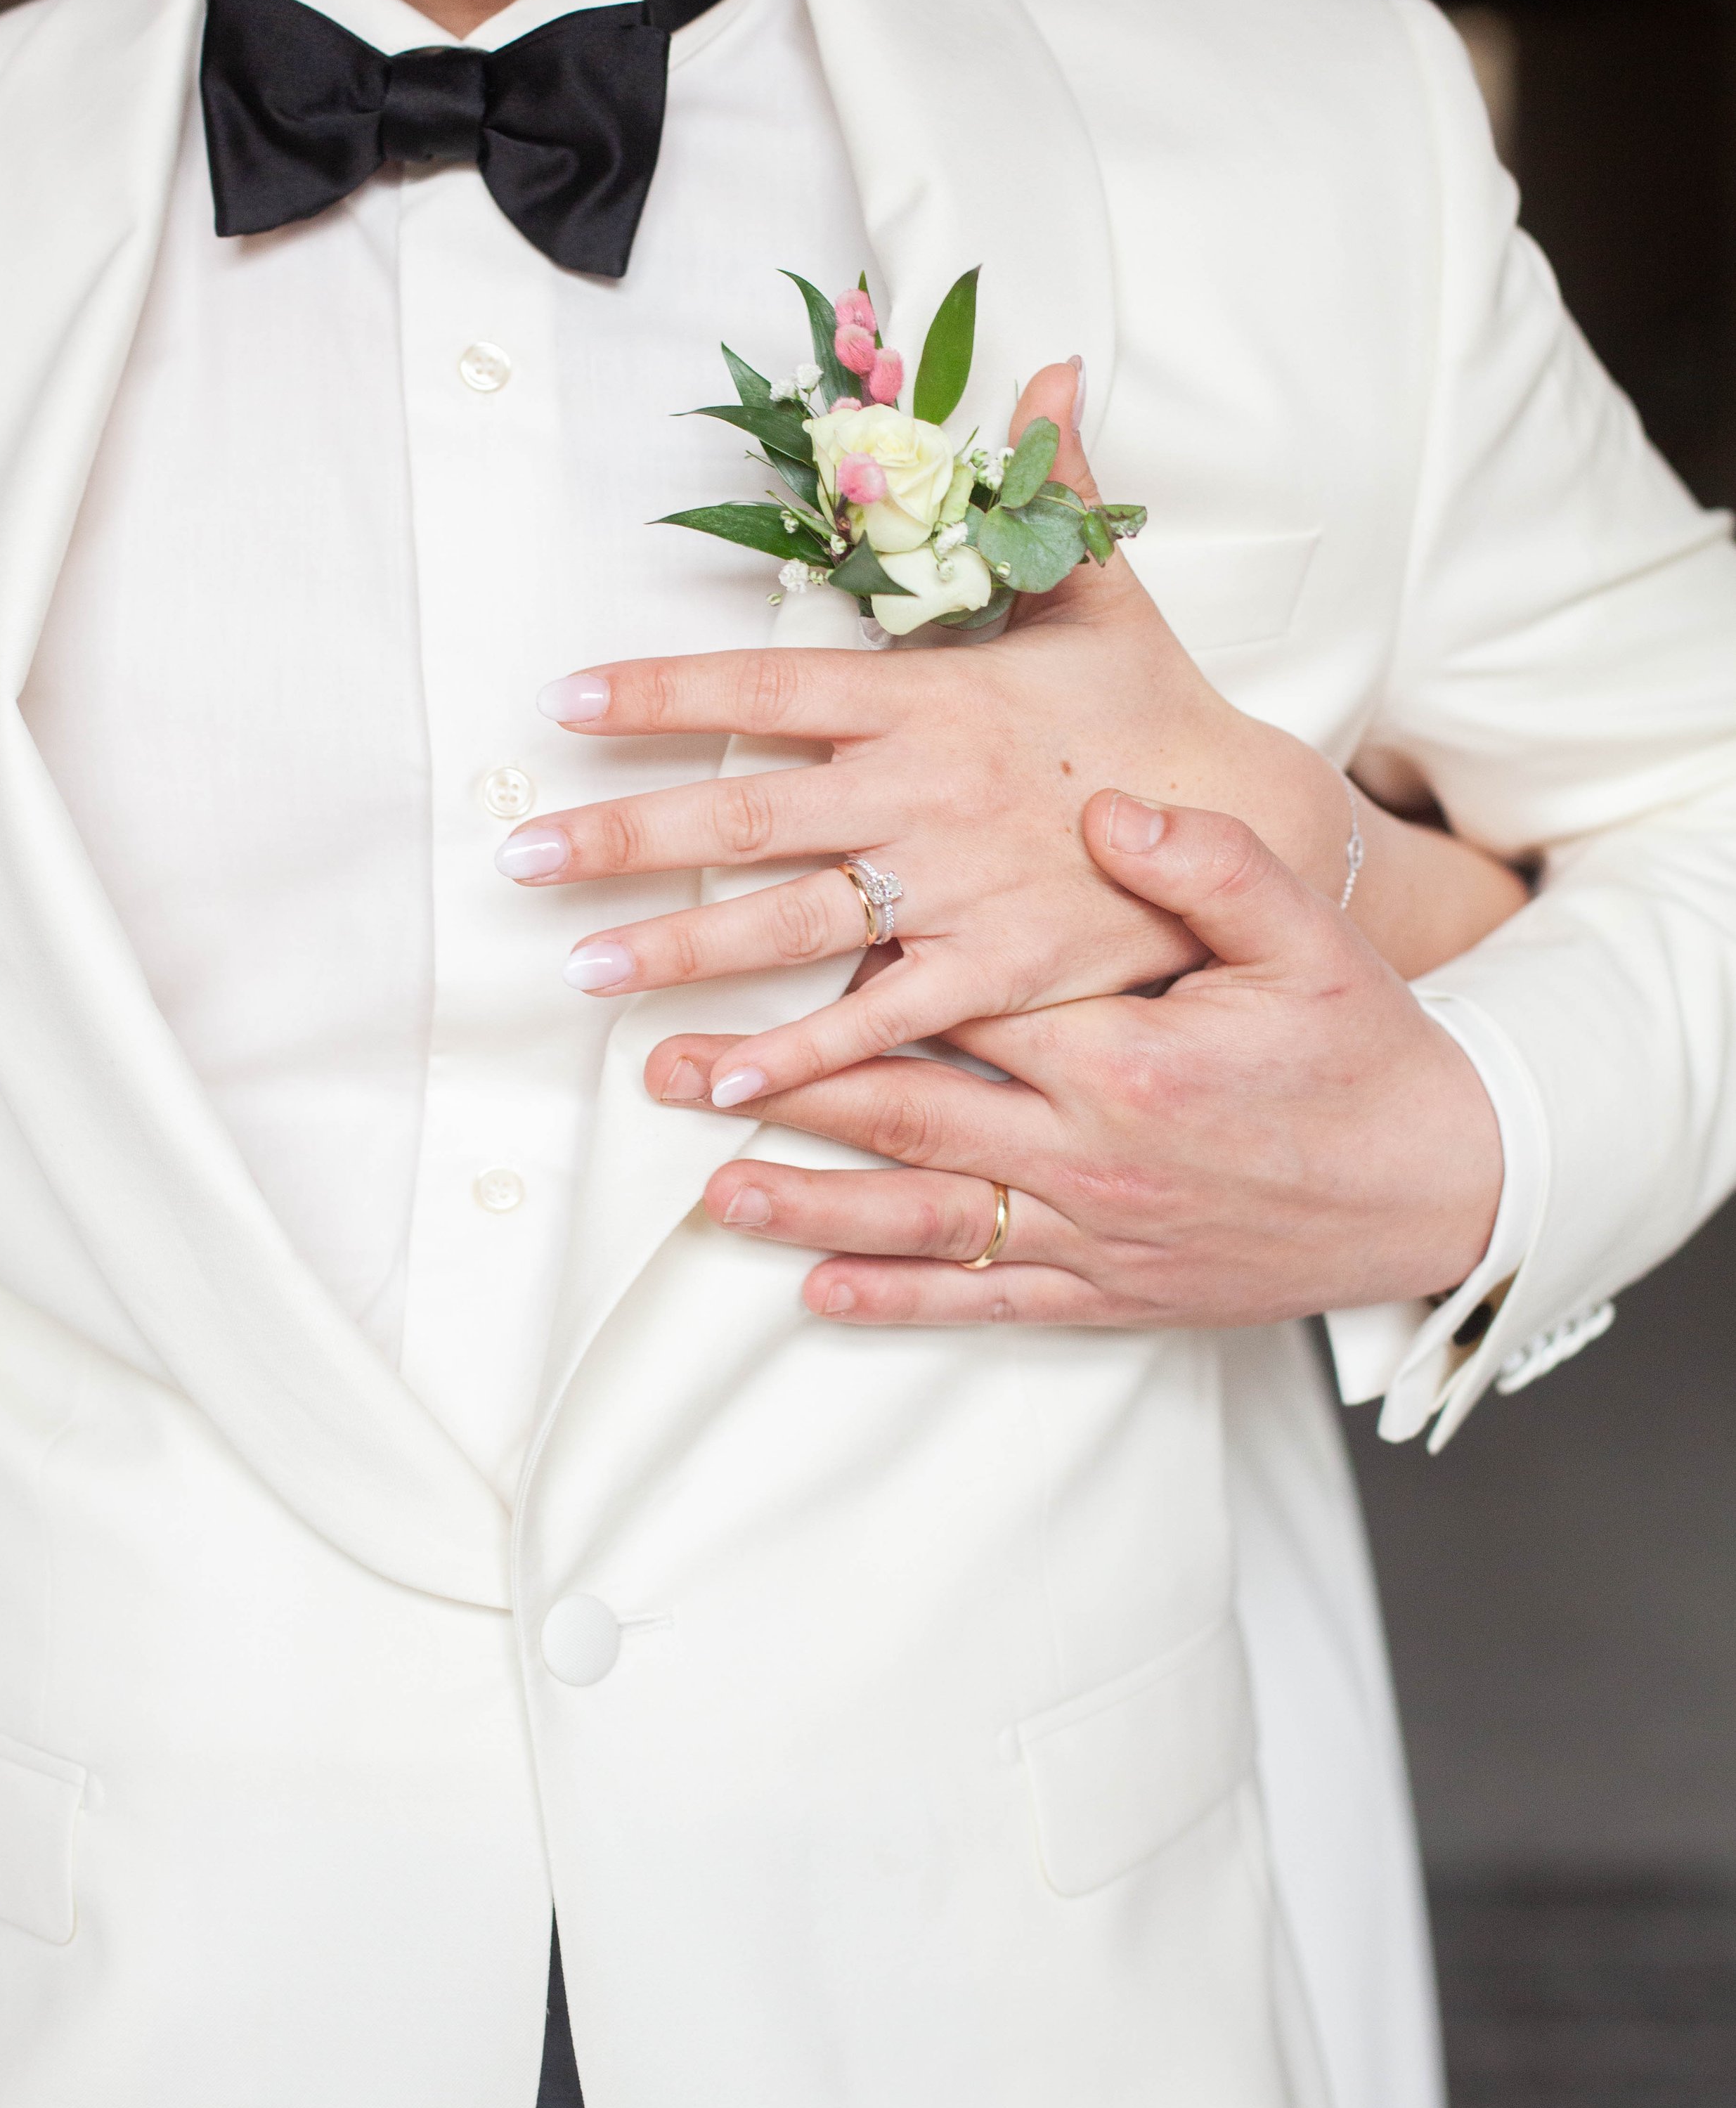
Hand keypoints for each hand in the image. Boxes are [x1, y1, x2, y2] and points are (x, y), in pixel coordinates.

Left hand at [499, 361, 1373, 1104]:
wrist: (1261, 823)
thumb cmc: (1157, 710)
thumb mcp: (1102, 595)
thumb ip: (1052, 494)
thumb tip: (1050, 371)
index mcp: (929, 699)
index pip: (764, 688)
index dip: (657, 692)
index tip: (562, 702)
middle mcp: (921, 794)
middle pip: (742, 814)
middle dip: (622, 835)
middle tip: (520, 858)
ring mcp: (951, 890)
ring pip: (786, 924)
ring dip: (676, 949)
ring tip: (581, 970)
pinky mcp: (991, 974)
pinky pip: (874, 1023)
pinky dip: (794, 1059)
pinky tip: (712, 1084)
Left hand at [648, 799, 1505, 1326]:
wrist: (1444, 1190)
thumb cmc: (1368, 1053)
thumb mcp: (1307, 938)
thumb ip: (1206, 866)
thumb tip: (1106, 805)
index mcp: (1119, 1054)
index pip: (948, 1003)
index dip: (839, 978)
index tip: (742, 954)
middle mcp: (1086, 1154)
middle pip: (902, 1114)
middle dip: (775, 1091)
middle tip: (663, 1072)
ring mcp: (1093, 1234)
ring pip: (923, 1221)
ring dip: (808, 1207)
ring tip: (709, 1193)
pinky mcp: (1110, 1293)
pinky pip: (988, 1302)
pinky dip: (902, 1301)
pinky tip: (821, 1296)